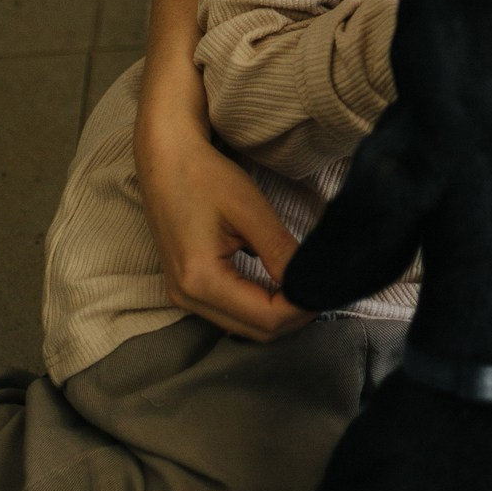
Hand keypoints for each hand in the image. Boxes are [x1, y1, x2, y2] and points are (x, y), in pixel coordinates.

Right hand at [138, 124, 313, 341]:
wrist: (165, 159)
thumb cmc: (204, 176)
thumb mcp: (251, 210)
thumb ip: (281, 252)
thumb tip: (309, 284)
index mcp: (200, 279)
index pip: (264, 317)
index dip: (300, 308)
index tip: (325, 289)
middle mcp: (187, 297)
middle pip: (254, 331)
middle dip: (292, 316)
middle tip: (320, 289)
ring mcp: (183, 296)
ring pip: (243, 327)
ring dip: (277, 316)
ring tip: (303, 288)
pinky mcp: (186, 288)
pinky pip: (230, 314)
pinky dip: (259, 308)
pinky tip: (279, 288)